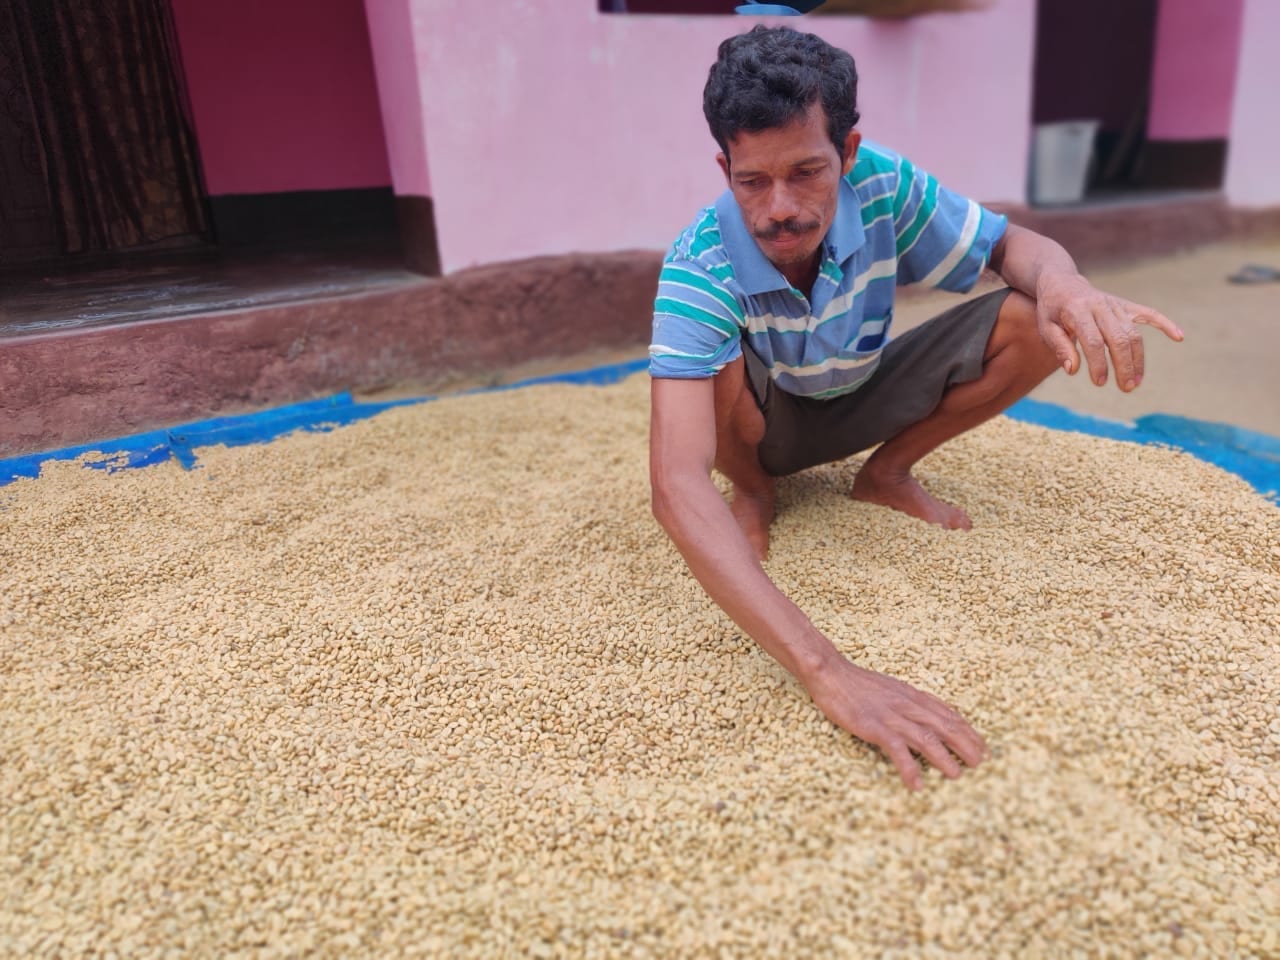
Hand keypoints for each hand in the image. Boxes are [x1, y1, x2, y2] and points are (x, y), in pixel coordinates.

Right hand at [802, 656, 987, 789]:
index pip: (947, 714)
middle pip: (943, 726)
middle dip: (965, 745)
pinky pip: (896, 748)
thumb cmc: (858, 683)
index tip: (981, 746)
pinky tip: (916, 784)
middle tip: (980, 763)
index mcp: (912, 696)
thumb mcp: (891, 688)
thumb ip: (910, 701)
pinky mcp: (874, 726)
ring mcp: (891, 716)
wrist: (831, 674)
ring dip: (943, 757)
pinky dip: (908, 767)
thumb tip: (927, 713)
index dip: (967, 731)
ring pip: (926, 738)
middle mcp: (907, 705)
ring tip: (956, 775)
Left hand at [1035, 273, 1183, 391]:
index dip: (1099, 363)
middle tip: (1126, 388)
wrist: (1061, 282)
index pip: (1094, 341)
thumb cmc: (1051, 310)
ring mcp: (1115, 305)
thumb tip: (1073, 370)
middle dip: (1124, 365)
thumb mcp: (1045, 328)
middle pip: (1119, 338)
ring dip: (1138, 358)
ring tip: (1135, 382)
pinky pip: (1149, 313)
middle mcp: (1100, 306)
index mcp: (1078, 311)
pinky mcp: (1125, 305)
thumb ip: (1060, 347)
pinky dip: (1164, 324)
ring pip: (1133, 333)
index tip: (1100, 382)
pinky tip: (1179, 337)